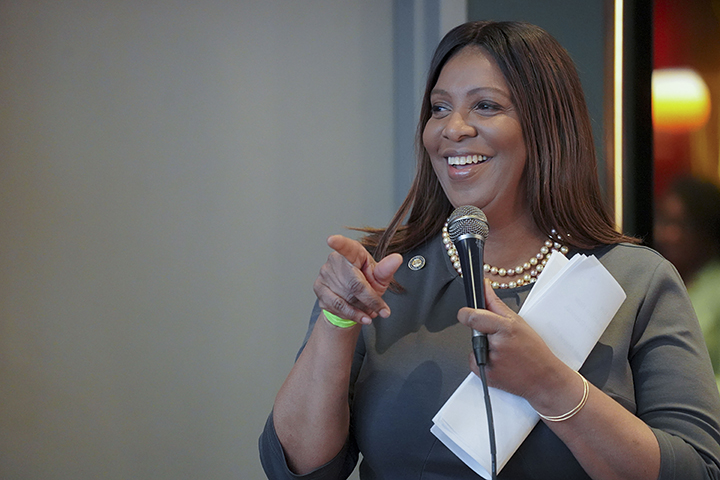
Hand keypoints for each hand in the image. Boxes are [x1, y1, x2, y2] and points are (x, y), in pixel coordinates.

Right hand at [313, 235, 402, 324]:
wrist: (353, 301)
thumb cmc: (366, 283)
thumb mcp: (380, 277)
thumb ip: (386, 270)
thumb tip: (397, 259)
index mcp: (353, 252)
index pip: (346, 247)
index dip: (339, 243)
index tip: (332, 240)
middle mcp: (336, 260)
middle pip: (354, 283)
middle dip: (370, 300)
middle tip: (382, 310)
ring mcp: (325, 273)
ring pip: (346, 297)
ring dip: (361, 308)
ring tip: (370, 312)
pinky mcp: (319, 287)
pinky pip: (336, 305)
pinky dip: (351, 314)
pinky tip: (360, 316)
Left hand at [457, 279, 569, 403]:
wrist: (543, 379)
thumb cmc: (534, 350)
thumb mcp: (518, 322)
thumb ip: (495, 303)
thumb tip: (484, 287)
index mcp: (504, 329)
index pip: (473, 317)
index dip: (466, 313)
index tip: (466, 313)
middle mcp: (496, 345)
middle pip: (474, 331)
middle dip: (483, 331)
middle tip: (500, 337)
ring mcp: (489, 362)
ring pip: (474, 346)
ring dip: (483, 346)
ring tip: (504, 352)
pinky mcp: (484, 375)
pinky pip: (474, 361)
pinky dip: (482, 360)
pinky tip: (499, 362)